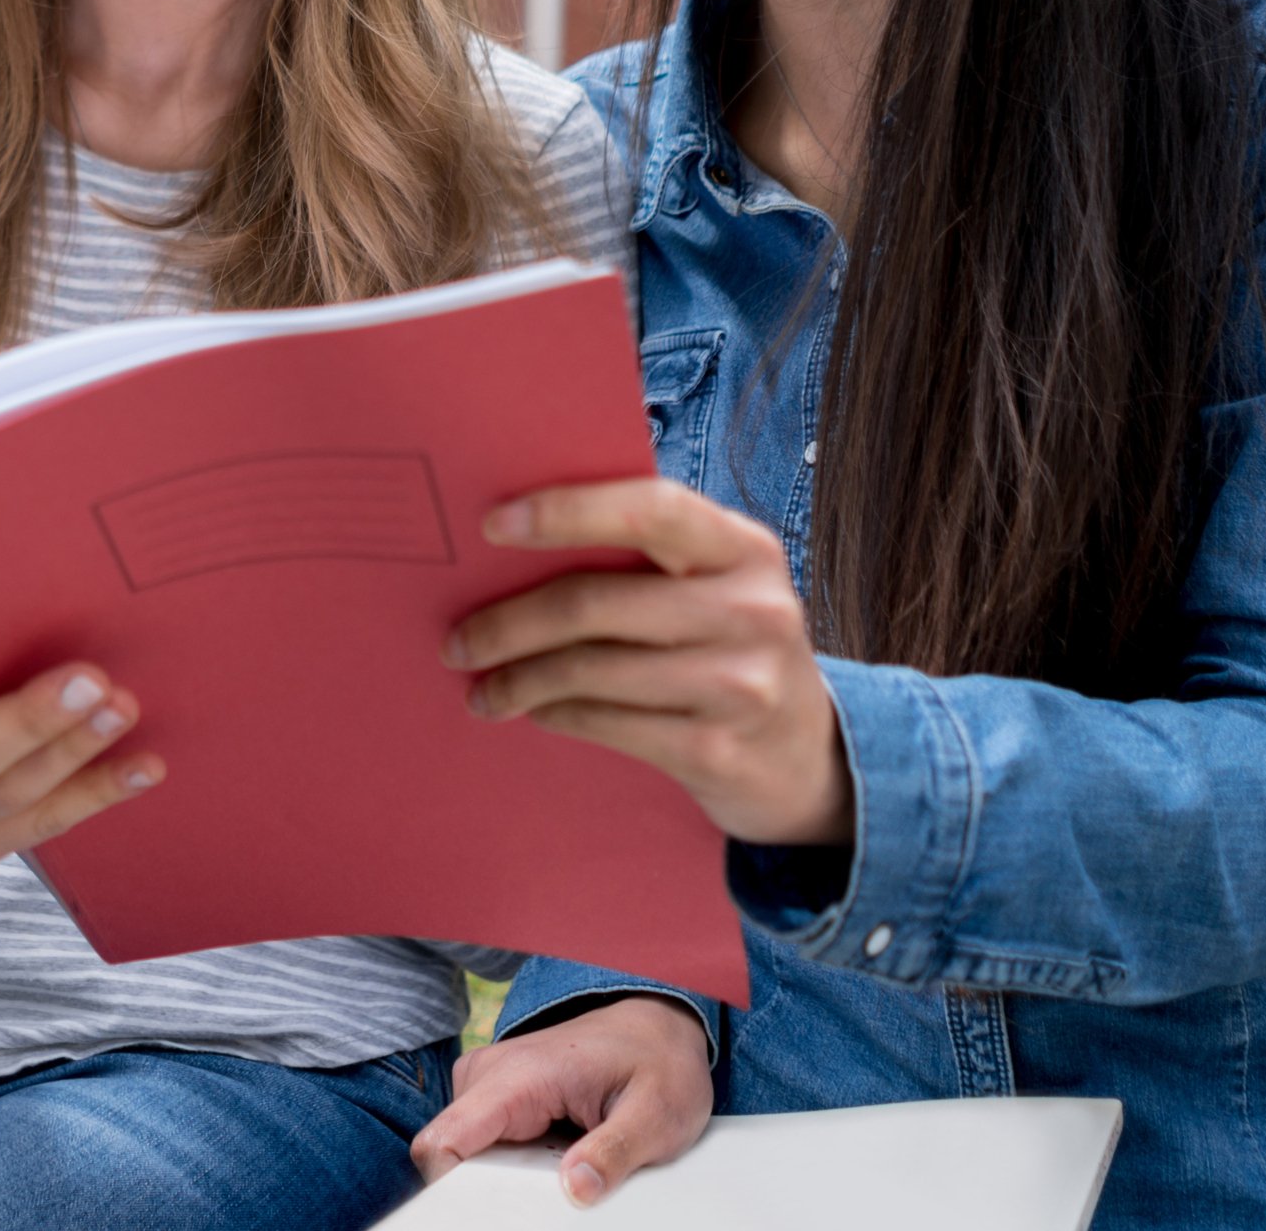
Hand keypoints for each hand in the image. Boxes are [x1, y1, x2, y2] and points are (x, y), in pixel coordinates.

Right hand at [410, 997, 714, 1204]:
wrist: (660, 1029)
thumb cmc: (660, 1064)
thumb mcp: (656, 1115)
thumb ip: (613, 1152)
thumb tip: (575, 1190)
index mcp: (520, 1076)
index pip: (445, 1139)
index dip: (449, 1189)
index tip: (488, 1216)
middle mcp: (491, 1073)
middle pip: (449, 1151)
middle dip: (487, 1188)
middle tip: (554, 1189)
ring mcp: (490, 1082)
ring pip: (462, 1150)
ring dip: (502, 1177)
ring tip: (562, 1168)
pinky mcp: (497, 1097)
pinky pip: (480, 1143)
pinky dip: (510, 1165)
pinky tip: (554, 1159)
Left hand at [447, 479, 853, 848]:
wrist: (808, 757)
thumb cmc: (731, 647)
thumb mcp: (715, 587)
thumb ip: (647, 557)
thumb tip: (511, 545)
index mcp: (744, 548)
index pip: (650, 507)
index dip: (565, 511)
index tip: (491, 524)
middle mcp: (752, 610)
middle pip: (595, 602)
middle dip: (508, 621)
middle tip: (456, 640)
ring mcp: (739, 685)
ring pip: (589, 669)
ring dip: (518, 679)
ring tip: (483, 685)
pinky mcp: (716, 750)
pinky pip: (605, 723)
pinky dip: (553, 714)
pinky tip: (531, 710)